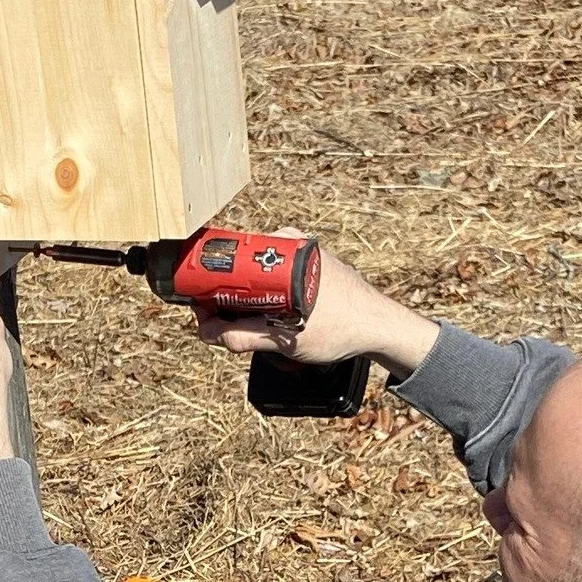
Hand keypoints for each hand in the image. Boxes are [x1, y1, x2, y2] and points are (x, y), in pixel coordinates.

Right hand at [195, 235, 438, 379]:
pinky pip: (273, 275)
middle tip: (221, 319)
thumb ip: (244, 336)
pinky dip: (264, 294)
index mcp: (284, 249)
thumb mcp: (286, 338)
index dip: (208, 279)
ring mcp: (300, 253)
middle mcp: (291, 243)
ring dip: (244, 296)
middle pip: (240, 264)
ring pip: (256, 272)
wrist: (381, 327)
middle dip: (224, 293)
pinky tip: (267, 315)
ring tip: (247, 322)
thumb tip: (208, 332)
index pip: (229, 254)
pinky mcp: (309, 264)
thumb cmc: (342, 327)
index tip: (200, 303)